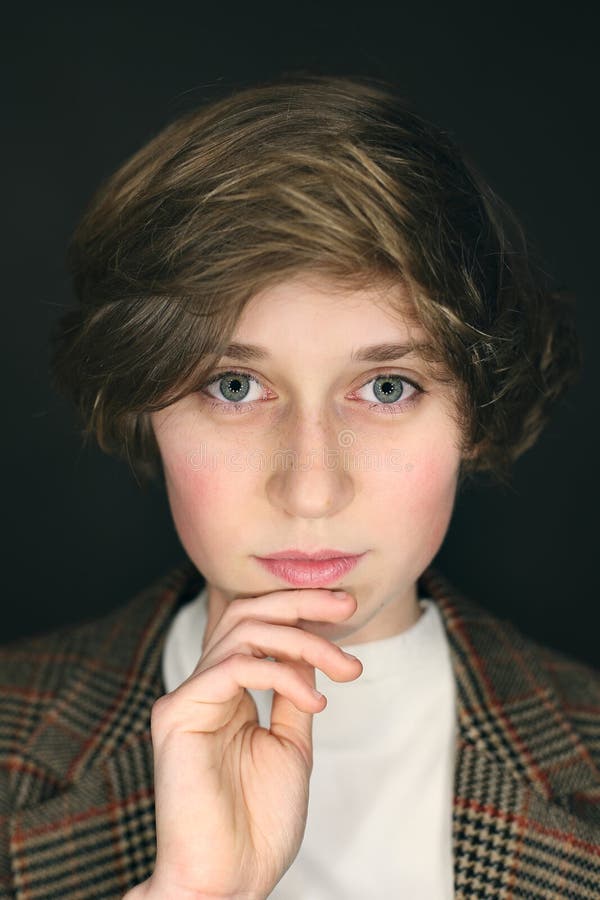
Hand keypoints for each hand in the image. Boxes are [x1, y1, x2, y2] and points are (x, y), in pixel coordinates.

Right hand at [141, 587, 361, 898]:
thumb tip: (311, 653)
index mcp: (227, 694)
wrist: (229, 879)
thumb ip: (294, 694)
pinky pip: (233, 667)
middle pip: (246, 613)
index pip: (257, 626)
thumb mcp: (291, 744)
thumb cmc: (258, 823)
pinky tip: (315, 699)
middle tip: (346, 606)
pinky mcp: (177, 713)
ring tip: (343, 667)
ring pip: (243, 631)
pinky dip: (282, 674)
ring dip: (302, 639)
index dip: (300, 609)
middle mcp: (204, 688)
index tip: (347, 610)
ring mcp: (187, 698)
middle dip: (300, 603)